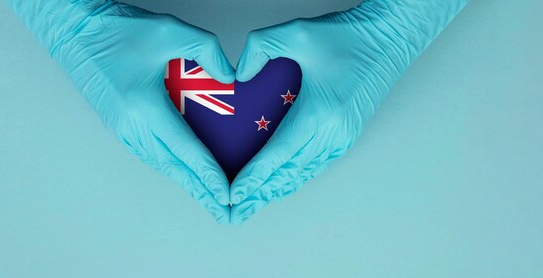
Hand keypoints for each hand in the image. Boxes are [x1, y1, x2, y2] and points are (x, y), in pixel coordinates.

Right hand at [8, 0, 234, 222]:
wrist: (75, 33)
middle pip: (173, 167)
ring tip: (208, 197)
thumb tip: (229, 76)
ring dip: (185, 182)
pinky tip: (182, 170)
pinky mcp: (118, 126)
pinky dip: (170, 167)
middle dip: (200, 192)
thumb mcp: (169, 29)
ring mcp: (122, 129)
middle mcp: (132, 126)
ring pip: (160, 164)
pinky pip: (150, 154)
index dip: (207, 174)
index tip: (225, 194)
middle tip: (223, 212)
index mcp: (144, 107)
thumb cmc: (117, 30)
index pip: (185, 149)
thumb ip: (207, 50)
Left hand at [230, 0, 467, 222]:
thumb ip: (260, 47)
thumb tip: (240, 74)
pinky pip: (317, 165)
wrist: (390, 38)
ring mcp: (342, 137)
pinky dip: (296, 179)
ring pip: (304, 174)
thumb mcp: (297, 33)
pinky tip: (282, 184)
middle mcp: (332, 133)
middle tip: (235, 213)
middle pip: (289, 174)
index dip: (254, 178)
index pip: (278, 154)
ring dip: (277, 191)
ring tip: (253, 205)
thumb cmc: (348, 36)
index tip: (234, 195)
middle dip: (260, 195)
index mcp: (319, 113)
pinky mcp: (347, 135)